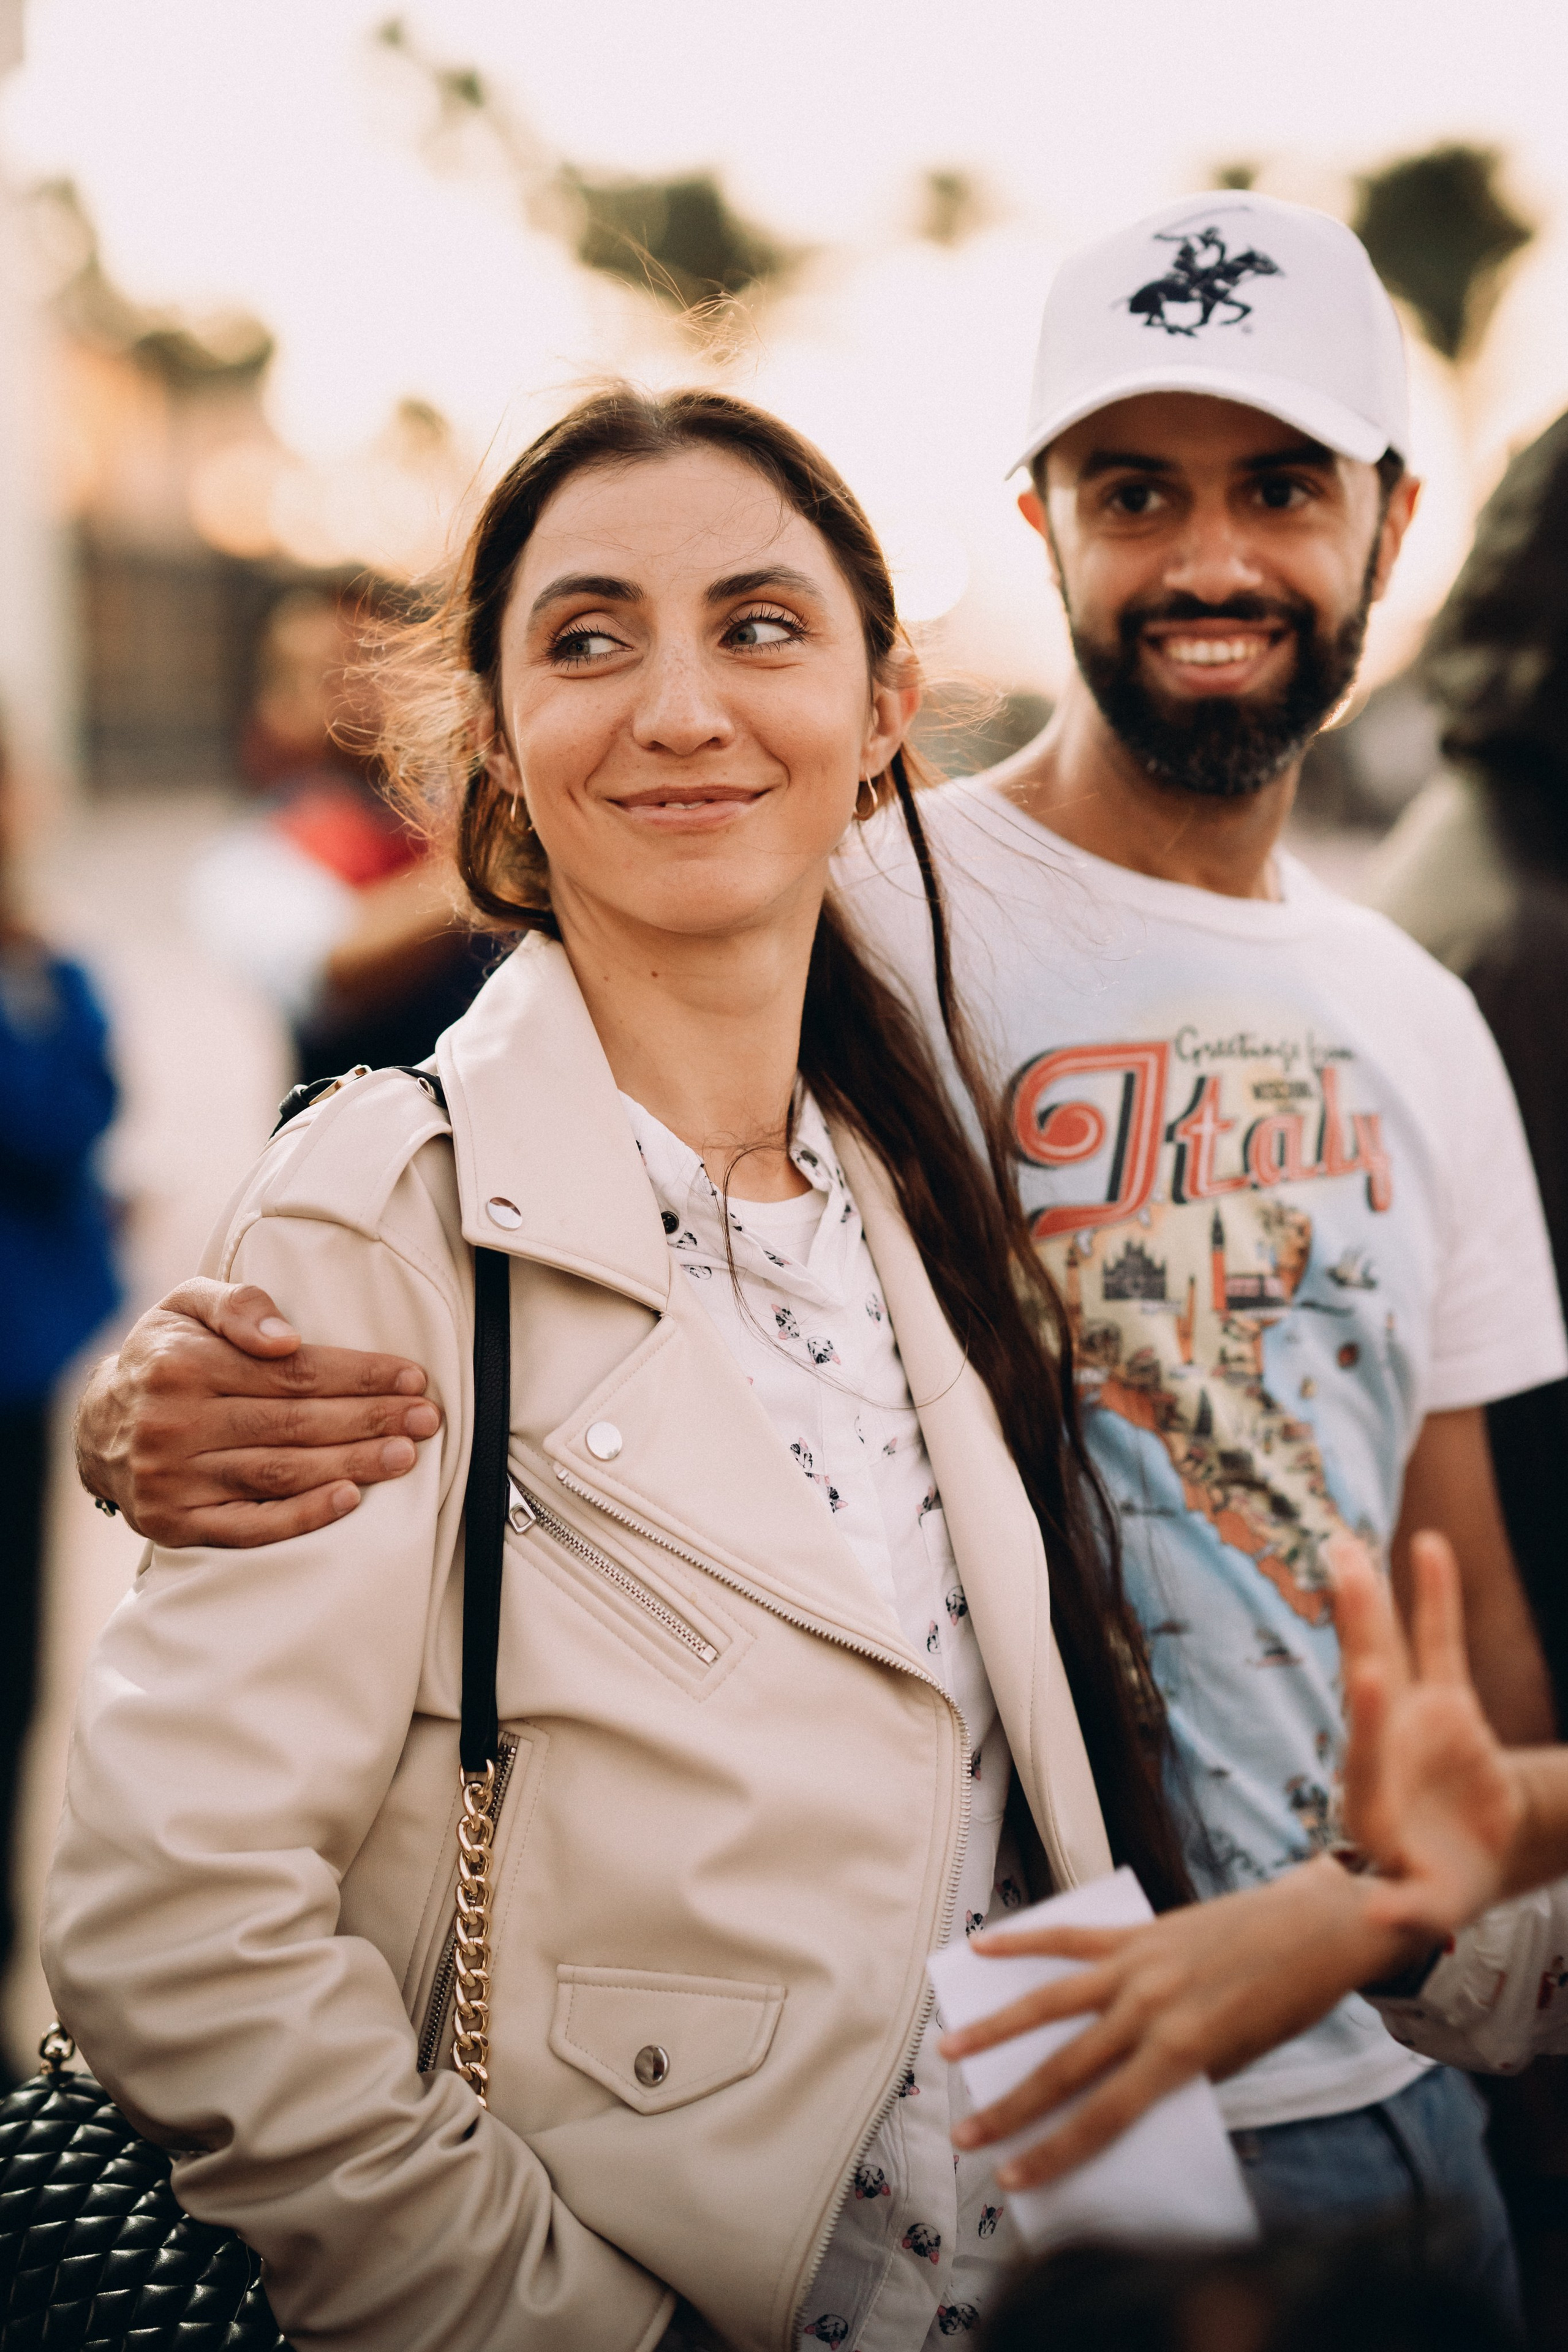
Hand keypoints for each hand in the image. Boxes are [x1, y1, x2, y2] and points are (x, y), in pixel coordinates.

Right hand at [74, 1278, 440, 1546]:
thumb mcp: (185, 1305)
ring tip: (405, 1455)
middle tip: (425, 1418)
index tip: (410, 1377)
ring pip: (280, 1473)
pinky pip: (250, 1527)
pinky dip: (303, 1516)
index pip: (293, 1373)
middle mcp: (175, 1424)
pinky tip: (349, 1500)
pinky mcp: (175, 1523)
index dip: (359, 1375)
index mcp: (183, 1365)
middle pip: (295, 1424)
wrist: (93, 1427)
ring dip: (352, 1465)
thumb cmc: (162, 1357)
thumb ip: (236, 1303)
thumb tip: (284, 1334)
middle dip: (370, 1420)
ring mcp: (174, 1480)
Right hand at [940, 1855, 1423, 2190]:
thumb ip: (1174, 2074)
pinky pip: (1071, 1938)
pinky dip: (1024, 1941)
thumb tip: (1111, 2091)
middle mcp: (1152, 2008)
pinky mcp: (1138, 1930)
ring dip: (995, 2028)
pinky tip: (983, 1945)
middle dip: (1011, 2108)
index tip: (1012, 2178)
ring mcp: (1139, 1963)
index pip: (1104, 2117)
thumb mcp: (1236, 2059)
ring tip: (950, 2048)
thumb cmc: (1284, 2005)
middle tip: (964, 2134)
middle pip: (1065, 2067)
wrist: (1320, 1931)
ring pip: (1050, 2002)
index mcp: (1183, 2052)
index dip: (1053, 2152)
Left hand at [1336, 1530, 1522, 1937]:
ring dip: (1371, 1599)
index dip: (1370, 1716)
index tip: (1371, 1674)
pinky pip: (1440, 1642)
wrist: (1454, 1866)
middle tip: (1342, 1568)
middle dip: (1356, 1625)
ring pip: (1392, 1649)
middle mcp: (1384, 1745)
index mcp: (1372, 1796)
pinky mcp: (1446, 1706)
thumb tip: (1383, 1918)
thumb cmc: (1429, 1890)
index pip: (1368, 1751)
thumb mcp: (1422, 1907)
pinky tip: (1429, 1544)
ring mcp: (1412, 1719)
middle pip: (1369, 1679)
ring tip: (1348, 1543)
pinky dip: (1435, 1597)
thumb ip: (1407, 1908)